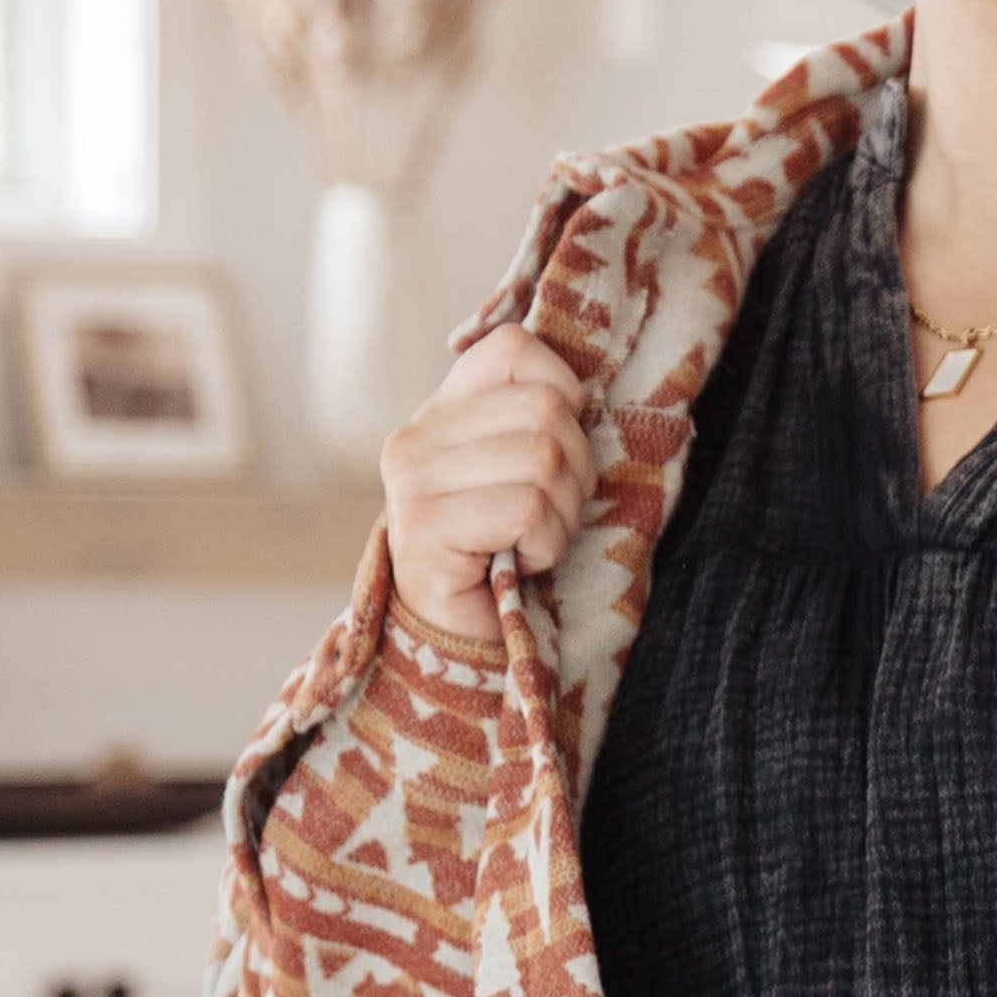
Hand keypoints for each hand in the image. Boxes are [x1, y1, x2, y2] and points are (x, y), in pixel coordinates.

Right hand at [379, 325, 597, 638]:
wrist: (457, 646)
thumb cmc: (501, 559)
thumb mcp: (520, 475)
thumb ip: (535, 423)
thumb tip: (585, 391)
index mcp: (438, 411)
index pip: (515, 350)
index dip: (562, 394)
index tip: (556, 454)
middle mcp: (415, 436)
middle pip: (545, 410)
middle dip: (574, 472)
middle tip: (549, 518)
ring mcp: (412, 481)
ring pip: (543, 458)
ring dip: (561, 516)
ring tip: (532, 544)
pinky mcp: (424, 527)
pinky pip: (526, 508)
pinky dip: (544, 545)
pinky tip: (518, 565)